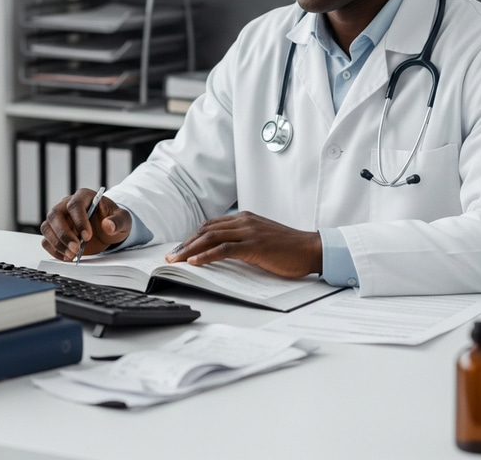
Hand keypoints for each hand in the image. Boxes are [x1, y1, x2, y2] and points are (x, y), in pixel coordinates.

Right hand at [40, 188, 132, 260]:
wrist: (107, 230)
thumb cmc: (113, 220)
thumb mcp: (123, 219)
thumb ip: (118, 221)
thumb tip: (108, 225)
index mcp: (84, 196)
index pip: (75, 204)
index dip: (79, 220)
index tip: (87, 236)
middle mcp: (67, 205)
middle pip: (55, 215)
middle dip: (64, 234)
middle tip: (76, 249)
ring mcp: (59, 218)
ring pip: (47, 227)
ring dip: (57, 243)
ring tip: (72, 255)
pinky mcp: (55, 232)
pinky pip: (46, 240)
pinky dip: (54, 250)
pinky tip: (67, 257)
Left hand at [164, 211, 321, 277]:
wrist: (309, 249)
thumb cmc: (288, 247)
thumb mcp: (261, 238)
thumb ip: (243, 239)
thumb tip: (223, 250)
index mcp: (244, 218)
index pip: (210, 225)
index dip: (193, 237)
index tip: (180, 249)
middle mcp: (243, 221)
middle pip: (206, 230)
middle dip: (185, 244)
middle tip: (171, 257)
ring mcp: (248, 232)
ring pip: (211, 238)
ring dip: (190, 250)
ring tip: (176, 261)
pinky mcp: (254, 246)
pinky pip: (224, 249)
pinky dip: (206, 255)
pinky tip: (195, 262)